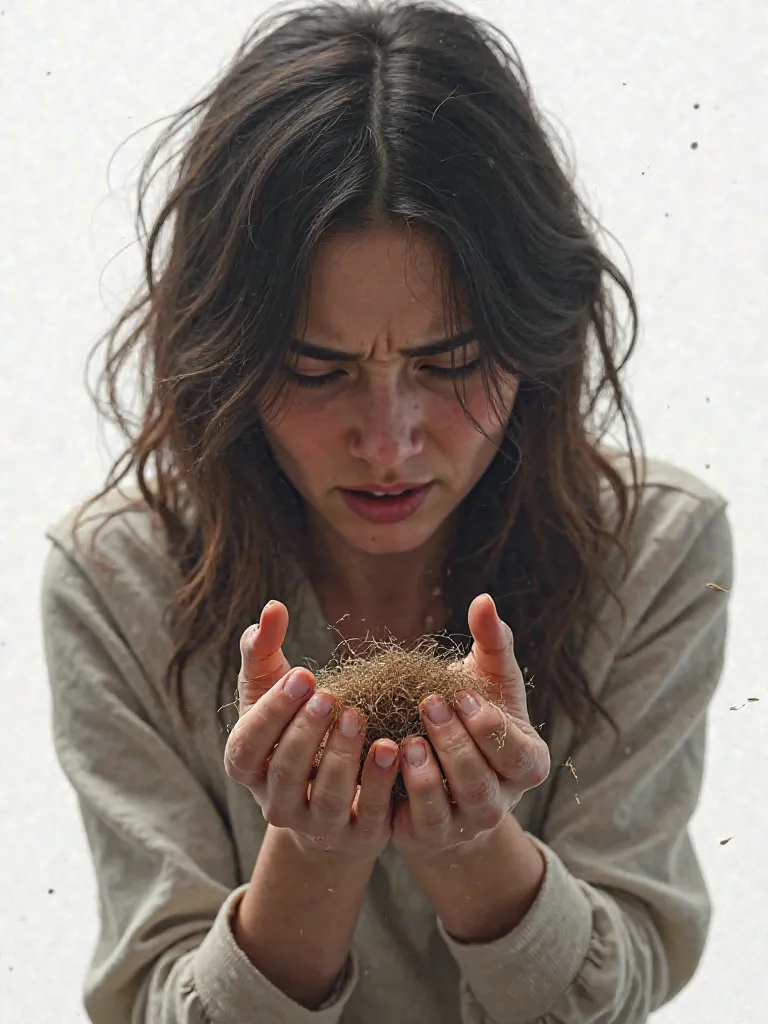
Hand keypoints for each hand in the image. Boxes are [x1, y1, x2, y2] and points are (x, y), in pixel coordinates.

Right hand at [223, 600, 398, 861]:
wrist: (333, 795)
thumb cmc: (294, 727)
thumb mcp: (272, 688)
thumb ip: (266, 649)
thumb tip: (273, 607)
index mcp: (248, 767)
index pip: (248, 746)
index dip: (272, 713)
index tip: (303, 676)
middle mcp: (276, 802)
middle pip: (285, 773)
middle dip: (306, 732)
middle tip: (331, 695)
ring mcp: (317, 824)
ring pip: (326, 797)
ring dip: (343, 757)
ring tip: (359, 716)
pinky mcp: (359, 835)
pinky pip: (370, 814)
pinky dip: (380, 782)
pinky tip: (395, 745)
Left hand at [392, 593, 549, 859]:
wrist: (439, 760)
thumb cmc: (471, 711)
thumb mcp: (487, 677)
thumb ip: (491, 642)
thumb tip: (483, 599)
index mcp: (525, 764)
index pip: (517, 755)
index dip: (491, 728)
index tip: (463, 695)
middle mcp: (498, 804)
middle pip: (481, 786)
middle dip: (456, 746)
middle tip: (428, 705)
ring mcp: (460, 826)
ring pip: (447, 813)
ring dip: (426, 779)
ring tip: (405, 741)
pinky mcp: (422, 835)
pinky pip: (410, 824)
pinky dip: (394, 796)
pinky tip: (378, 761)